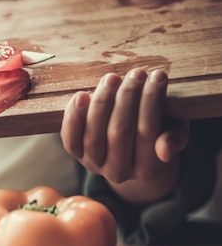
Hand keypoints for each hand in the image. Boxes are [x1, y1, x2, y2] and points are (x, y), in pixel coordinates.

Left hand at [60, 68, 189, 203]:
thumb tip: (166, 148)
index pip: (148, 132)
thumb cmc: (158, 130)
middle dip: (127, 97)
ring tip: (112, 78)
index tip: (157, 76)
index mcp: (147, 169)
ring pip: (94, 135)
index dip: (152, 101)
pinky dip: (74, 117)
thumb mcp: (174, 132)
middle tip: (136, 73)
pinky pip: (70, 139)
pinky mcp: (76, 155)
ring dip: (101, 102)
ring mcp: (94, 165)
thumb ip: (175, 138)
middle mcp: (119, 172)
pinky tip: (82, 96)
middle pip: (119, 133)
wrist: (131, 144)